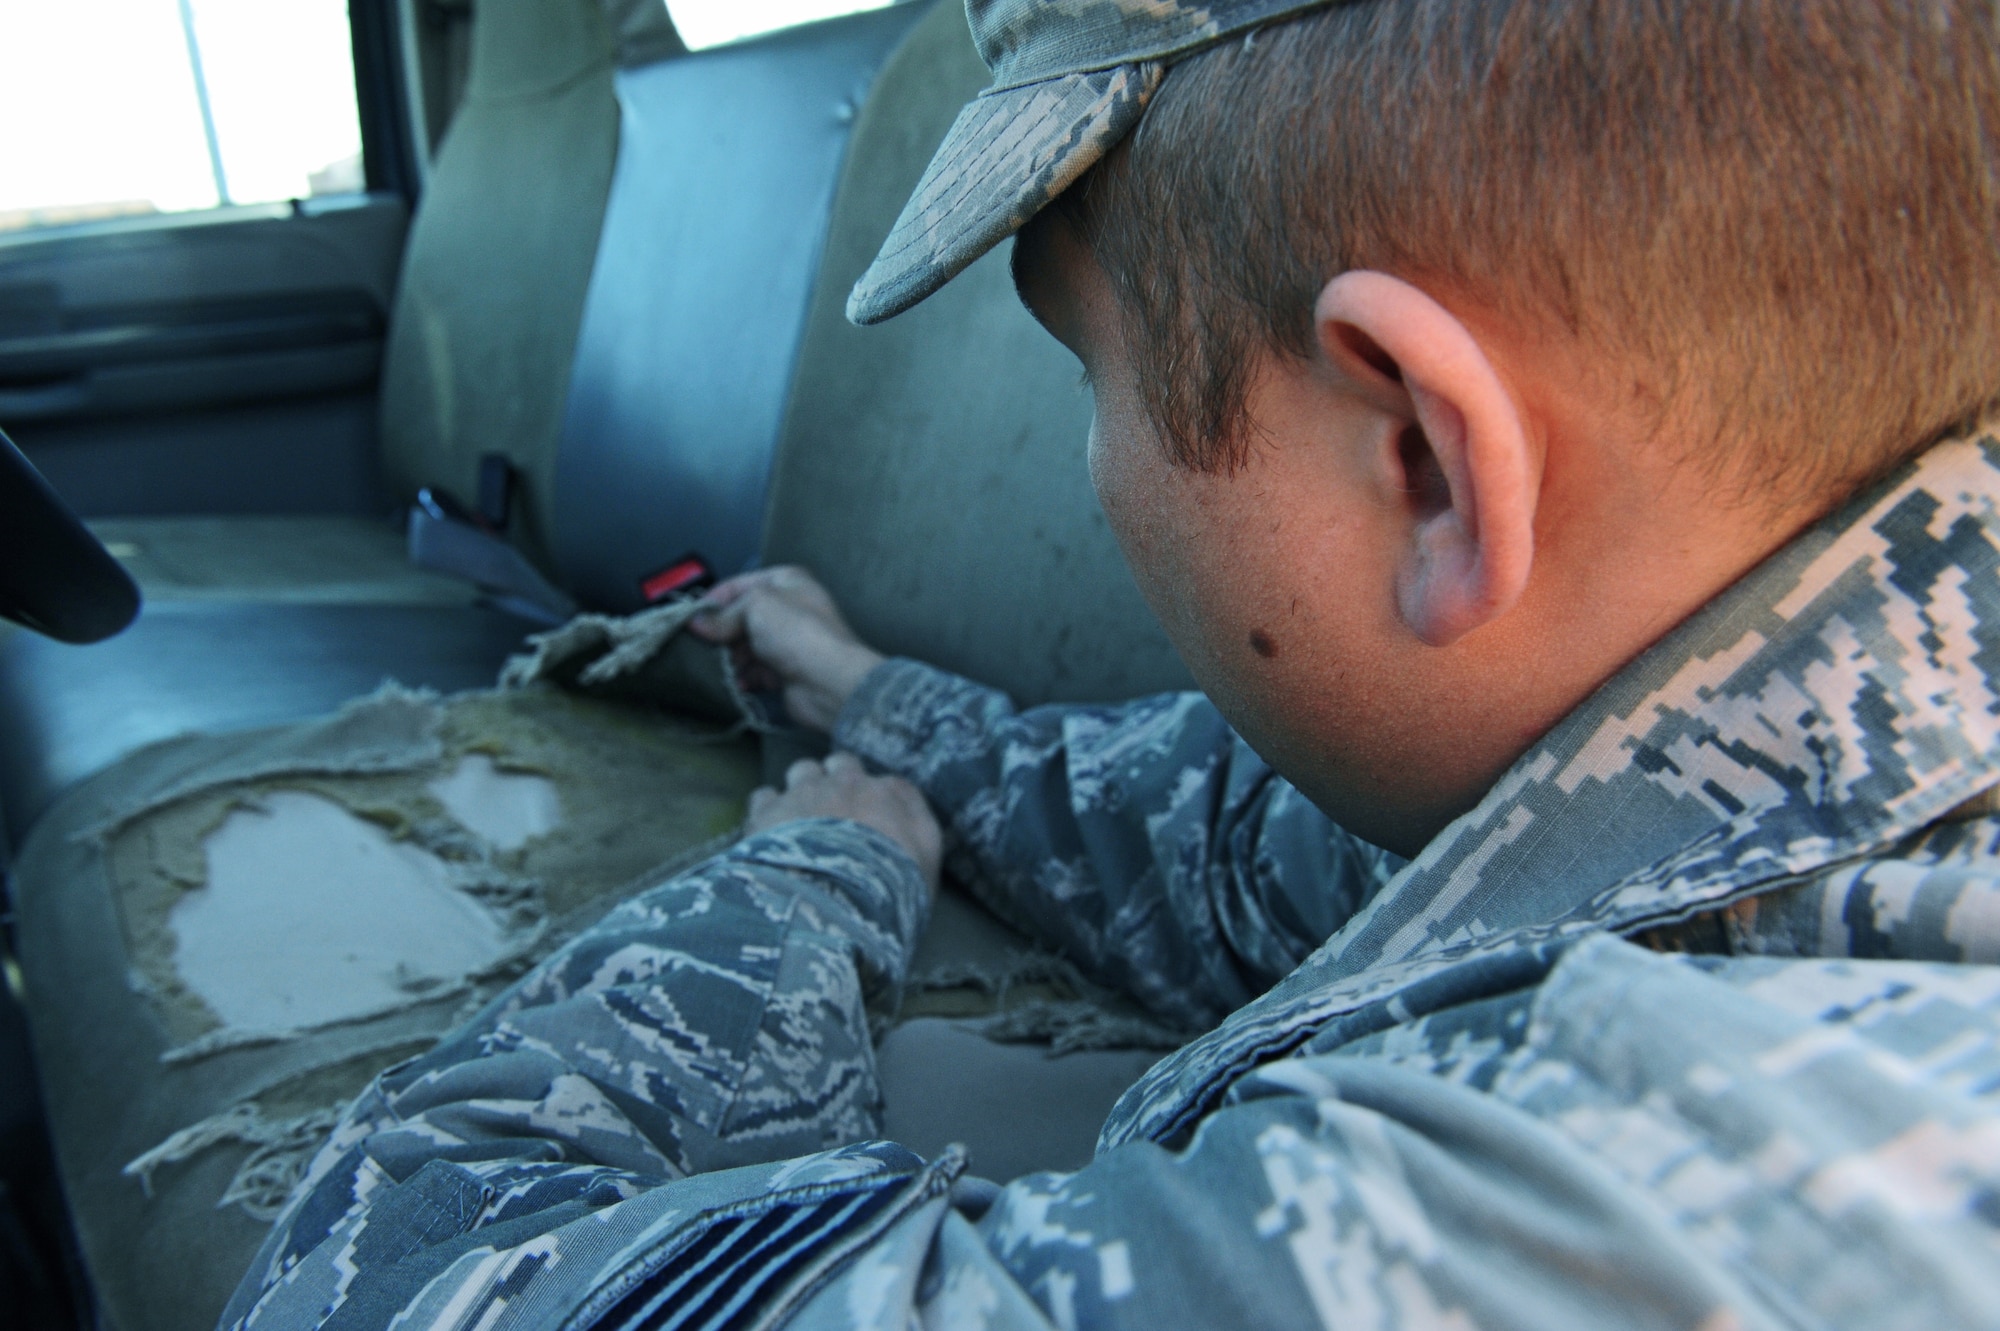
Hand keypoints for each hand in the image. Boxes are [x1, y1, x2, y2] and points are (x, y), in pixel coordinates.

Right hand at [689, 566, 885, 731]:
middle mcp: (788, 609)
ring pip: (744, 647)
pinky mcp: (783, 672)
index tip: (691, 617)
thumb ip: (724, 613)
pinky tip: (733, 682)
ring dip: (728, 657)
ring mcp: (786, 643)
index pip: (739, 585)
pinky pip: (753, 672)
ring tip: (714, 666)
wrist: (829, 682)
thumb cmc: (798, 633)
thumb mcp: (756, 606)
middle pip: (740, 618)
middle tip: (698, 645)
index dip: (714, 599)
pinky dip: (741, 677)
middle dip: (719, 632)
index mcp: (786, 583)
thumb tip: (696, 622)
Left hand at [745, 753, 941, 891]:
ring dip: (802, 789)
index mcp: (892, 796)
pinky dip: (768, 811)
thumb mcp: (925, 869)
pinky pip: (765, 797)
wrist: (836, 900)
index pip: (892, 786)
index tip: (877, 820)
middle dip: (839, 780)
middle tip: (835, 811)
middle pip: (843, 764)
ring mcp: (806, 792)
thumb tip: (910, 835)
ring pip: (803, 770)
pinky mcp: (768, 811)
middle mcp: (850, 784)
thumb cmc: (890, 889)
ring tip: (800, 818)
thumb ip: (919, 840)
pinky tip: (769, 832)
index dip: (881, 802)